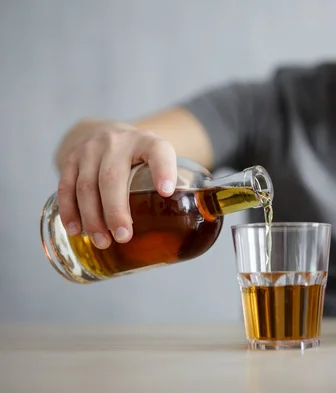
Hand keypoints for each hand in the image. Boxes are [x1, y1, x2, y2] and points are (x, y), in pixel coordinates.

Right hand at [57, 120, 177, 248]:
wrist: (109, 134)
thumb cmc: (142, 157)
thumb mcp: (161, 161)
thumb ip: (177, 184)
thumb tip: (196, 221)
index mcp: (148, 142)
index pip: (158, 152)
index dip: (163, 170)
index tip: (166, 192)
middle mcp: (118, 142)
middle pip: (113, 177)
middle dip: (116, 210)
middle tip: (123, 236)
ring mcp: (91, 149)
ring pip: (86, 185)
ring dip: (92, 217)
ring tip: (102, 242)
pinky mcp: (71, 158)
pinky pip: (66, 186)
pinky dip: (69, 210)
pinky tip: (75, 230)